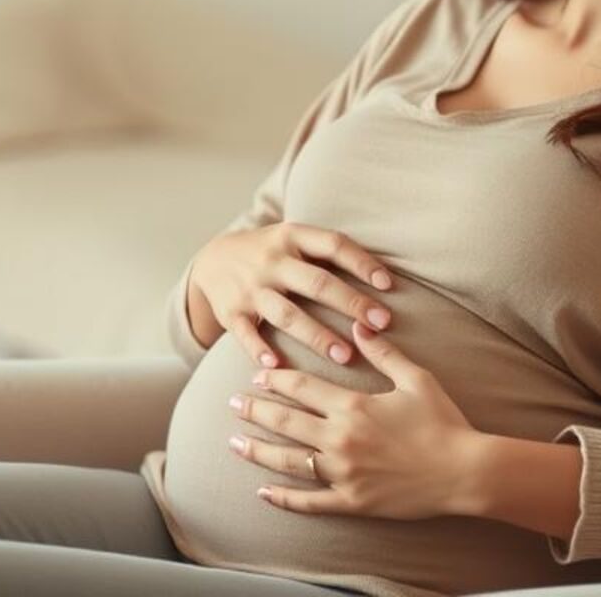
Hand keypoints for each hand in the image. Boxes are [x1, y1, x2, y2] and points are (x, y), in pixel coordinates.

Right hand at [190, 222, 398, 368]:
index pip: (333, 245)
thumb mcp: (294, 239)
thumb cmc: (271, 253)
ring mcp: (250, 287)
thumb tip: (386, 276)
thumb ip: (329, 253)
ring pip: (287, 313)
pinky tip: (276, 364)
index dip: (362, 263)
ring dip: (317, 335)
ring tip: (345, 356)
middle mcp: (272, 260)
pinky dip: (259, 349)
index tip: (388, 285)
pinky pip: (246, 334)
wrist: (212, 259)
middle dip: (351, 303)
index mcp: (292, 236)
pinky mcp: (231, 312)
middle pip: (316, 282)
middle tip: (381, 324)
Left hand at [228, 318, 478, 520]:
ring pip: (288, 461)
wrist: (464, 470)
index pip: (300, 387)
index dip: (275, 379)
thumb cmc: (444, 421)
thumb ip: (383, 352)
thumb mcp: (415, 378)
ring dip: (258, 451)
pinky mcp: (352, 502)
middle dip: (254, 411)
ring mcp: (343, 473)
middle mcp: (340, 439)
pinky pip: (309, 502)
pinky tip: (263, 494)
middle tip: (230, 403)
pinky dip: (284, 499)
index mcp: (353, 405)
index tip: (256, 375)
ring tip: (234, 443)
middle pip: (285, 421)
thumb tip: (359, 326)